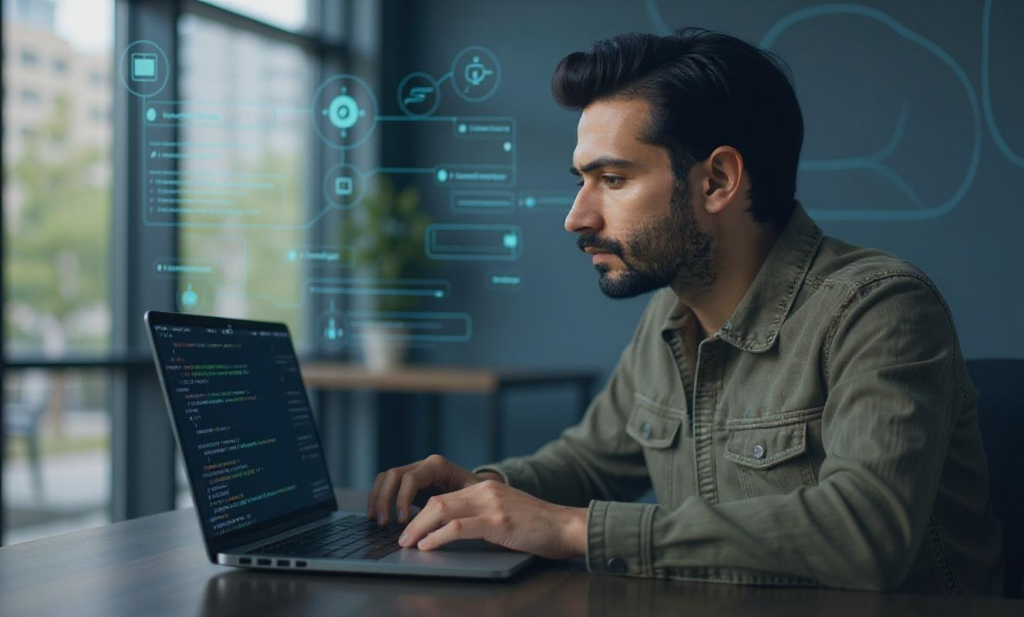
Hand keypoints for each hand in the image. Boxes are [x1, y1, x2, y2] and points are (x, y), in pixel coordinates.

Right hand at [367, 454, 501, 524]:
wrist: (482, 490)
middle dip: (385, 499)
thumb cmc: (480, 495)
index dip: (403, 499)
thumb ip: (455, 508)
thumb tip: (439, 529)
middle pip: (393, 475)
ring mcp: (413, 471)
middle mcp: (422, 465)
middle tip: (383, 523)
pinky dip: (378, 498)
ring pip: (385, 478)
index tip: (403, 520)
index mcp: (437, 466)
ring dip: (377, 498)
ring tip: (376, 521)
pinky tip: (376, 516)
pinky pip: (386, 484)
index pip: (411, 478)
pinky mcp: (408, 483)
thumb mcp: (471, 499)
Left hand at [397, 479, 587, 559]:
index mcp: (486, 488)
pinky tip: (428, 546)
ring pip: (441, 511)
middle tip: (402, 538)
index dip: (422, 513)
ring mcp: (491, 505)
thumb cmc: (539, 527)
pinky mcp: (497, 522)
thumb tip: (455, 533)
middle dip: (414, 521)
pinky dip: (437, 537)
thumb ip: (483, 517)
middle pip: (437, 501)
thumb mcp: (506, 514)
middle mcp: (485, 491)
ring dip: (419, 528)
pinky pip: (458, 527)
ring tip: (408, 543)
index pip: (444, 497)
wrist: (567, 527)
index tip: (411, 529)